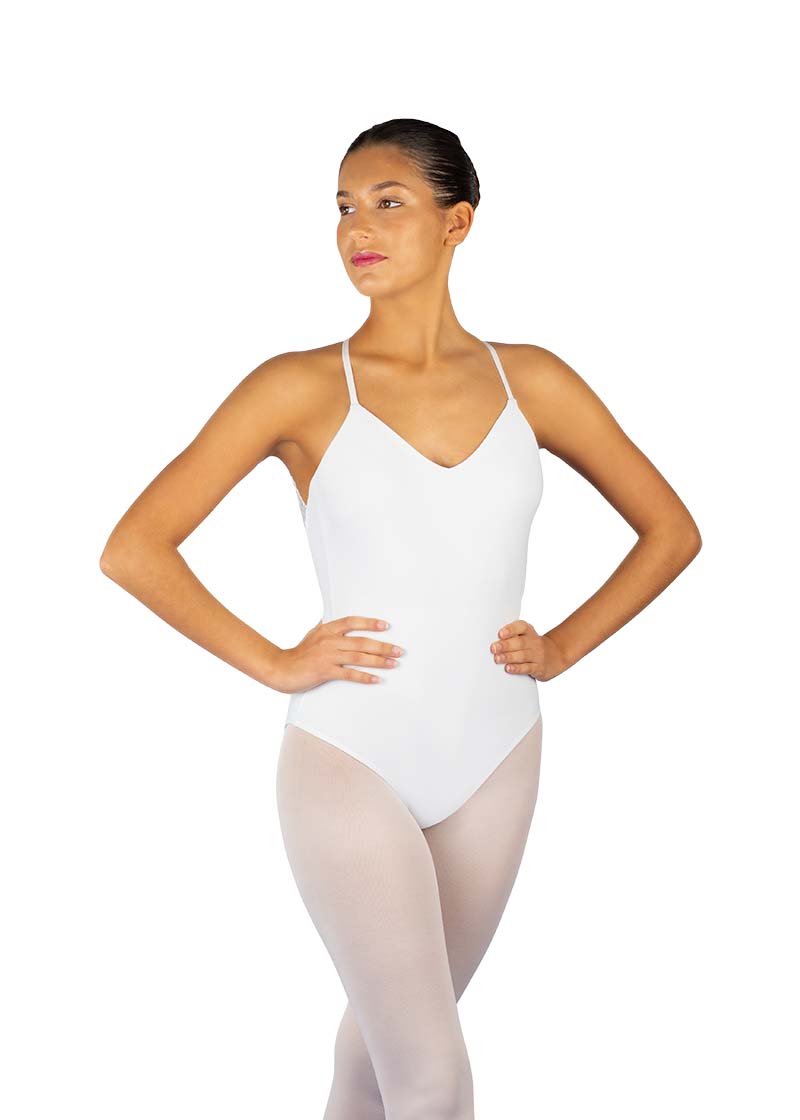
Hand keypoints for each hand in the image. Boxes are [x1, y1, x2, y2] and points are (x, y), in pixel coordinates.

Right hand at [269, 616, 404, 693]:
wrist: (281, 669)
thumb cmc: (298, 653)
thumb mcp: (312, 634)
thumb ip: (325, 627)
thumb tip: (331, 618)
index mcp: (327, 629)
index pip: (352, 622)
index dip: (369, 623)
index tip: (386, 626)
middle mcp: (329, 641)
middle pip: (361, 641)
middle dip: (382, 646)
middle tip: (398, 650)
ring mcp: (327, 656)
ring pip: (358, 657)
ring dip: (379, 660)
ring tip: (393, 663)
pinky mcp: (325, 671)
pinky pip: (349, 674)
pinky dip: (364, 677)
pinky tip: (376, 679)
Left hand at [489, 619, 566, 681]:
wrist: (556, 655)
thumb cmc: (532, 645)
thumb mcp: (526, 636)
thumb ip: (511, 635)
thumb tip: (486, 638)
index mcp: (528, 631)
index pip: (521, 626)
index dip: (511, 629)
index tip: (500, 633)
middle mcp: (534, 642)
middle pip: (520, 642)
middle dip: (505, 645)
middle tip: (493, 648)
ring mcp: (537, 655)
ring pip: (522, 655)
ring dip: (508, 657)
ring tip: (497, 659)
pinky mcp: (539, 667)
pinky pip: (528, 668)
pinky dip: (517, 668)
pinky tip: (508, 668)